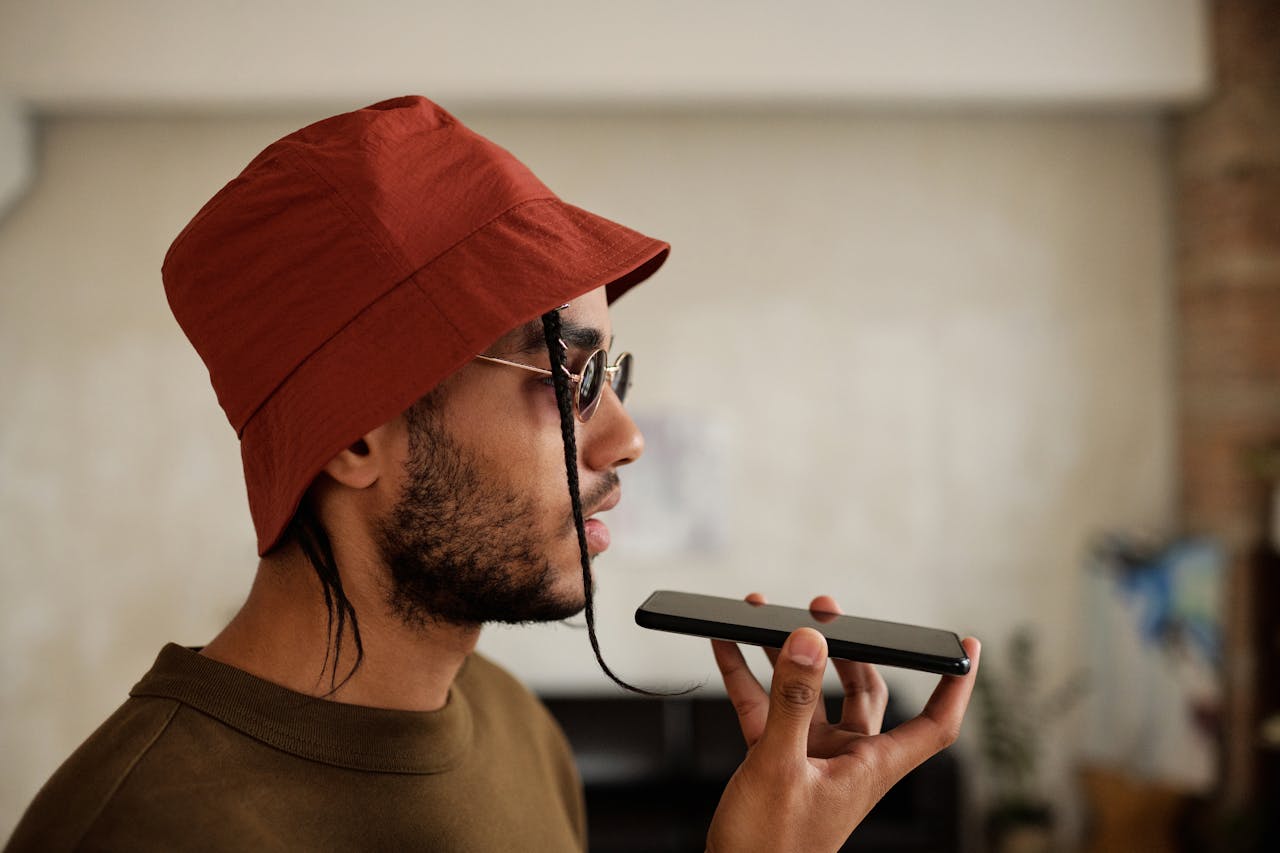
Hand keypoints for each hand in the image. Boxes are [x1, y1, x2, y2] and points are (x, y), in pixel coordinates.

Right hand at [706, 594, 979, 852]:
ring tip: (766, 614)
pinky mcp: (776, 761)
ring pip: (810, 693)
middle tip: (824, 610)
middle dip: (848, 647)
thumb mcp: (779, 766)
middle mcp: (848, 758)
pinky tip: (724, 644)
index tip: (965, 644)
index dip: (955, 685)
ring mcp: (811, 758)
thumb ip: (794, 701)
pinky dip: (747, 675)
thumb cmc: (769, 848)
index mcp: (871, 767)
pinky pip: (765, 707)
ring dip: (789, 655)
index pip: (934, 723)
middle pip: (864, 690)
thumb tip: (812, 642)